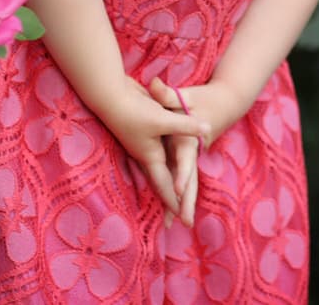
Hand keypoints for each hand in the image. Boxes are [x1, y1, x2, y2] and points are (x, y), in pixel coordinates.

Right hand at [93, 77, 208, 217]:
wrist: (109, 95)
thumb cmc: (133, 110)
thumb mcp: (162, 118)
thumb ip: (186, 125)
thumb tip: (209, 128)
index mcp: (150, 157)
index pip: (165, 186)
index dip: (174, 202)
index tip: (182, 220)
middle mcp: (146, 155)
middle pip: (160, 184)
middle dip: (169, 203)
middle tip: (174, 225)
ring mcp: (144, 145)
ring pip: (157, 172)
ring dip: (164, 187)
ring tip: (172, 201)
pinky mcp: (144, 134)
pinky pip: (156, 155)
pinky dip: (163, 167)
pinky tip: (164, 167)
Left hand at [147, 77, 244, 227]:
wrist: (226, 102)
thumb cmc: (202, 98)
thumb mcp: (184, 95)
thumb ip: (167, 94)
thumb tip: (154, 84)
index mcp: (191, 138)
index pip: (186, 160)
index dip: (183, 175)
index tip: (179, 191)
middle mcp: (194, 151)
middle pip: (192, 180)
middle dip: (188, 202)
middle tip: (185, 221)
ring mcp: (193, 156)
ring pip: (190, 184)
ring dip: (185, 204)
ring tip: (182, 224)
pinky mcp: (190, 158)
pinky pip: (186, 180)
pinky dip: (184, 196)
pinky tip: (177, 211)